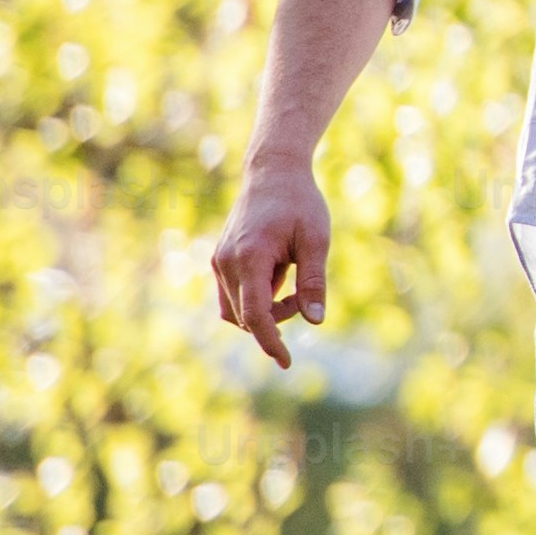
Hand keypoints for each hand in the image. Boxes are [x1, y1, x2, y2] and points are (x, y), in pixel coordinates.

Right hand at [209, 156, 334, 369]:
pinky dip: (255, 298)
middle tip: (305, 293)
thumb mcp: (316, 240)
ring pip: (236, 308)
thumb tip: (315, 321)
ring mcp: (219, 261)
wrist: (273, 172)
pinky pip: (234, 293)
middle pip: (246, 316)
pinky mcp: (220, 258)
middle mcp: (226, 263)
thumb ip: (314, 281)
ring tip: (293, 283)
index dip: (270, 342)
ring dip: (264, 309)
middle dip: (277, 318)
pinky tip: (280, 276)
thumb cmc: (300, 203)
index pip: (255, 315)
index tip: (286, 362)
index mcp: (249, 258)